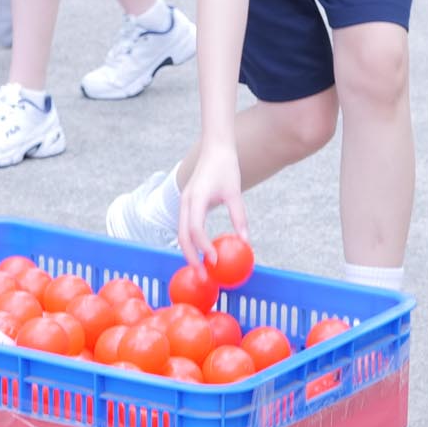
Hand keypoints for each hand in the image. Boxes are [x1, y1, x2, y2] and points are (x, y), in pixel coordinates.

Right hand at [177, 142, 245, 265]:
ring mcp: (184, 203)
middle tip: (202, 277)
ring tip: (201, 270)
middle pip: (183, 237)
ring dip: (189, 253)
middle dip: (190, 258)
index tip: (215, 261)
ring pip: (182, 234)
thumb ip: (239, 217)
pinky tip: (201, 253)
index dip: (204, 247)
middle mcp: (185, 202)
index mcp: (196, 198)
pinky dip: (190, 243)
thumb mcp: (235, 192)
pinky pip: (185, 227)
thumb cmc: (226, 168)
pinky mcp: (187, 204)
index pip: (196, 229)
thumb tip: (245, 242)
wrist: (214, 148)